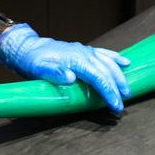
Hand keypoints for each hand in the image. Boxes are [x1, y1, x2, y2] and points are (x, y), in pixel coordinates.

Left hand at [0, 24, 131, 113]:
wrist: (28, 48)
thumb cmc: (33, 61)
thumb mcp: (38, 69)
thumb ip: (53, 73)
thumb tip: (70, 77)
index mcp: (74, 60)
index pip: (97, 77)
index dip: (108, 92)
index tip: (115, 105)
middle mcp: (83, 53)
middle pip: (106, 71)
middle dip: (117, 87)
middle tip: (122, 103)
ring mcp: (84, 50)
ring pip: (107, 62)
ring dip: (119, 75)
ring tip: (127, 90)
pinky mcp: (83, 50)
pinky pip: (103, 53)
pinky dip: (115, 58)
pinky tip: (125, 63)